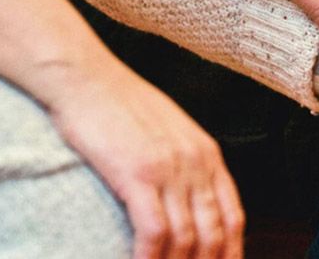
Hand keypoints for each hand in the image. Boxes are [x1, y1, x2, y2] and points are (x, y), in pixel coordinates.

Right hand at [36, 62, 243, 258]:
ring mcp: (169, 170)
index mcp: (206, 154)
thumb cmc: (118, 103)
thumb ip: (184, 162)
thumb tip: (187, 198)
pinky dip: (150, 258)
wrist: (85, 77)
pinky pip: (154, 231)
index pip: (232, 216)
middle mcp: (196, 164)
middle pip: (214, 234)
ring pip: (187, 238)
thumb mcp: (168, 130)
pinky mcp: (138, 174)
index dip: (231, 252)